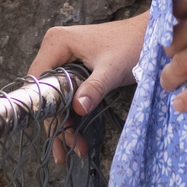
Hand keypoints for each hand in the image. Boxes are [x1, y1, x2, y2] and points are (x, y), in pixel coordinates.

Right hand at [29, 11, 148, 161]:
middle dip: (56, 122)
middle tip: (65, 150)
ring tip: (75, 149)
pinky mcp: (74, 68)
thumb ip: (94, 88)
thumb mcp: (111, 70)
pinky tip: (79, 136)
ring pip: (56, 98)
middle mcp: (55, 49)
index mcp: (56, 43)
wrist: (148, 36)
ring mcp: (63, 58)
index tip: (55, 132)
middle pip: (46, 93)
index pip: (38, 81)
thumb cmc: (131, 46)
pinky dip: (73, 115)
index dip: (44, 108)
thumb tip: (78, 109)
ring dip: (64, 123)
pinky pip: (67, 94)